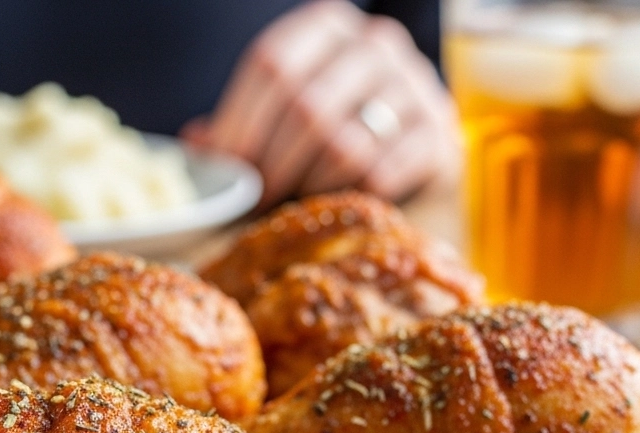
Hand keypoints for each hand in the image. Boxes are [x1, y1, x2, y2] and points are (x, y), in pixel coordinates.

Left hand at [186, 0, 458, 204]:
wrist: (414, 139)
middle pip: (305, 107)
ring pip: (344, 144)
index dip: (239, 123)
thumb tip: (199, 146)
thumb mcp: (282, 109)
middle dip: (271, 163)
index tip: (226, 167)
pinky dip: (351, 195)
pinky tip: (340, 198)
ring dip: (309, 183)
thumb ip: (239, 125)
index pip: (270, 64)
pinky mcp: (440, 133)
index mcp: (325, 26)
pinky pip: (383, 174)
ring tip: (296, 199)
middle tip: (257, 197)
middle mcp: (375, 42)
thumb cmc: (333, 122)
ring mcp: (415, 84)